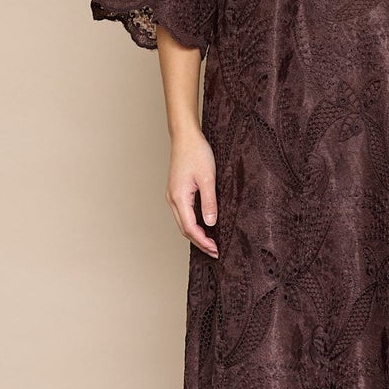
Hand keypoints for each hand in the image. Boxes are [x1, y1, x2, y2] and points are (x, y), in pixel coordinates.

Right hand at [166, 128, 219, 256]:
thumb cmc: (196, 153)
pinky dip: (193, 223)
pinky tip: (204, 225)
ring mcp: (173, 195)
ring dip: (196, 234)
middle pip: (185, 228)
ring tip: (211, 242)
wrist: (185, 136)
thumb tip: (211, 223)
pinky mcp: (176, 191)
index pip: (190, 228)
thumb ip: (209, 202)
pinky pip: (184, 213)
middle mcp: (172, 199)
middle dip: (200, 242)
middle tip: (215, 251)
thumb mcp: (208, 178)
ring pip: (183, 222)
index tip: (216, 249)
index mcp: (179, 198)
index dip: (203, 241)